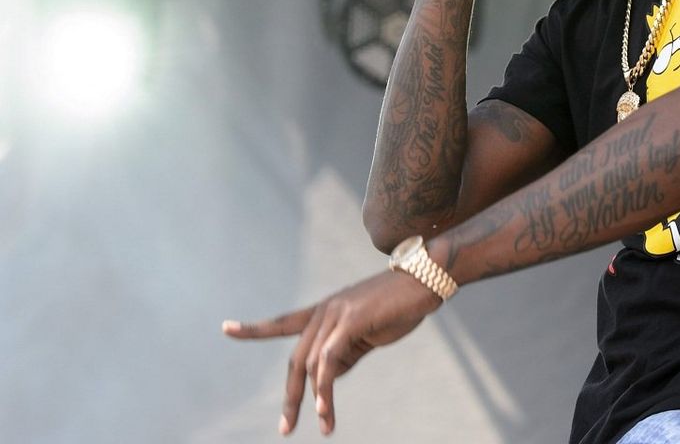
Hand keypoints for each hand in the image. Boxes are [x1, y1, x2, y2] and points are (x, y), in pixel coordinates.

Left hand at [222, 270, 440, 435]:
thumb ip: (346, 352)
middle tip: (286, 429)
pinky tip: (325, 408)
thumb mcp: (367, 333)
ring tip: (324, 426)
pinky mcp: (350, 320)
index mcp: (325, 312)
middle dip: (291, 397)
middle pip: (296, 360)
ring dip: (317, 400)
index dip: (254, 329)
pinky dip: (325, 387)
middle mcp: (324, 311)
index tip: (225, 328)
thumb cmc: (400, 305)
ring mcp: (335, 314)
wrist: (425, 279)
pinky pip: (329, 361)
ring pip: (313, 365)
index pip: (282, 322)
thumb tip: (327, 377)